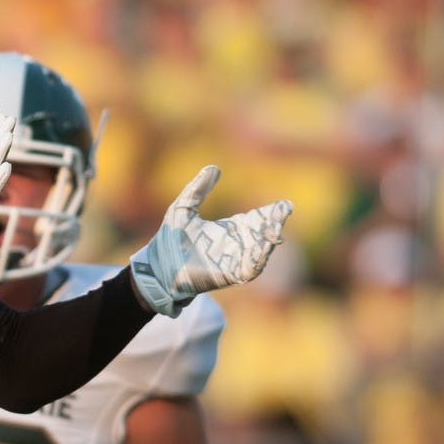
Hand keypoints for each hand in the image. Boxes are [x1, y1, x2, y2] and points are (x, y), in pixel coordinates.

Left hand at [130, 165, 292, 316]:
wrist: (158, 265)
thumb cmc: (170, 238)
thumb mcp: (184, 207)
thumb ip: (198, 188)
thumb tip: (214, 167)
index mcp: (229, 229)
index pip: (256, 219)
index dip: (272, 212)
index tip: (285, 204)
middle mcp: (235, 245)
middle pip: (263, 234)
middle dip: (275, 224)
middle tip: (283, 212)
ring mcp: (232, 261)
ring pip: (260, 252)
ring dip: (269, 241)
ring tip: (275, 229)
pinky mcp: (227, 276)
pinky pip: (248, 269)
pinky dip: (257, 260)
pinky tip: (261, 248)